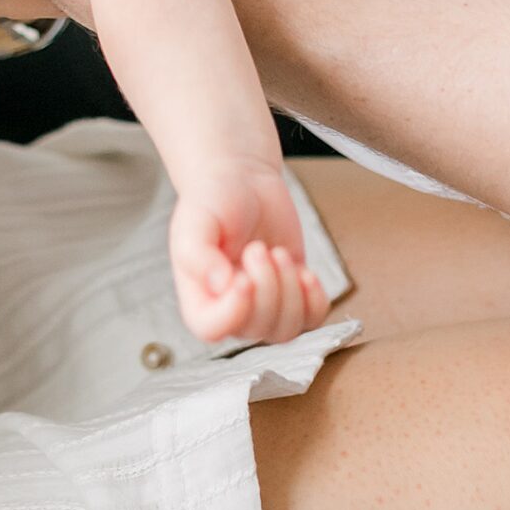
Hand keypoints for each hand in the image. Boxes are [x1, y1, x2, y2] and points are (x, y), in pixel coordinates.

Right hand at [168, 163, 327, 346]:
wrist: (242, 180)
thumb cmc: (213, 200)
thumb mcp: (196, 219)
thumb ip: (198, 254)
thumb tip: (220, 286)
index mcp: (199, 295)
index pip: (210, 328)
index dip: (233, 312)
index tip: (243, 278)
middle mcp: (230, 308)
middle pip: (256, 327)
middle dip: (266, 285)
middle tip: (258, 248)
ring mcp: (264, 306)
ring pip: (286, 330)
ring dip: (290, 291)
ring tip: (279, 253)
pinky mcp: (292, 295)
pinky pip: (312, 320)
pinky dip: (314, 299)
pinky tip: (304, 271)